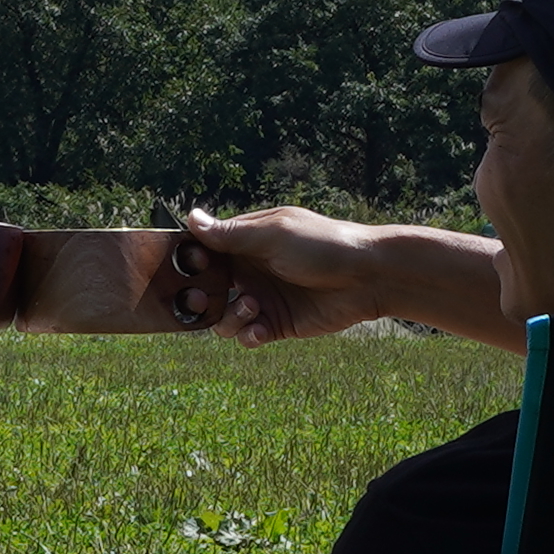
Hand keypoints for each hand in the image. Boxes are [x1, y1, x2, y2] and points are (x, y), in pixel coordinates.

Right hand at [179, 204, 429, 344]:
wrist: (368, 277)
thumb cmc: (323, 244)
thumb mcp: (275, 234)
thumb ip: (232, 233)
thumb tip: (191, 218)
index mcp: (247, 242)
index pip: (205, 251)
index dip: (190, 262)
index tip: (185, 270)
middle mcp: (251, 271)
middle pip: (210, 288)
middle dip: (201, 296)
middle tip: (202, 300)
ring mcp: (264, 298)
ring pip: (225, 316)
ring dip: (229, 317)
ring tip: (251, 307)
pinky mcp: (278, 324)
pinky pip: (248, 335)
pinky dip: (248, 335)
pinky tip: (260, 330)